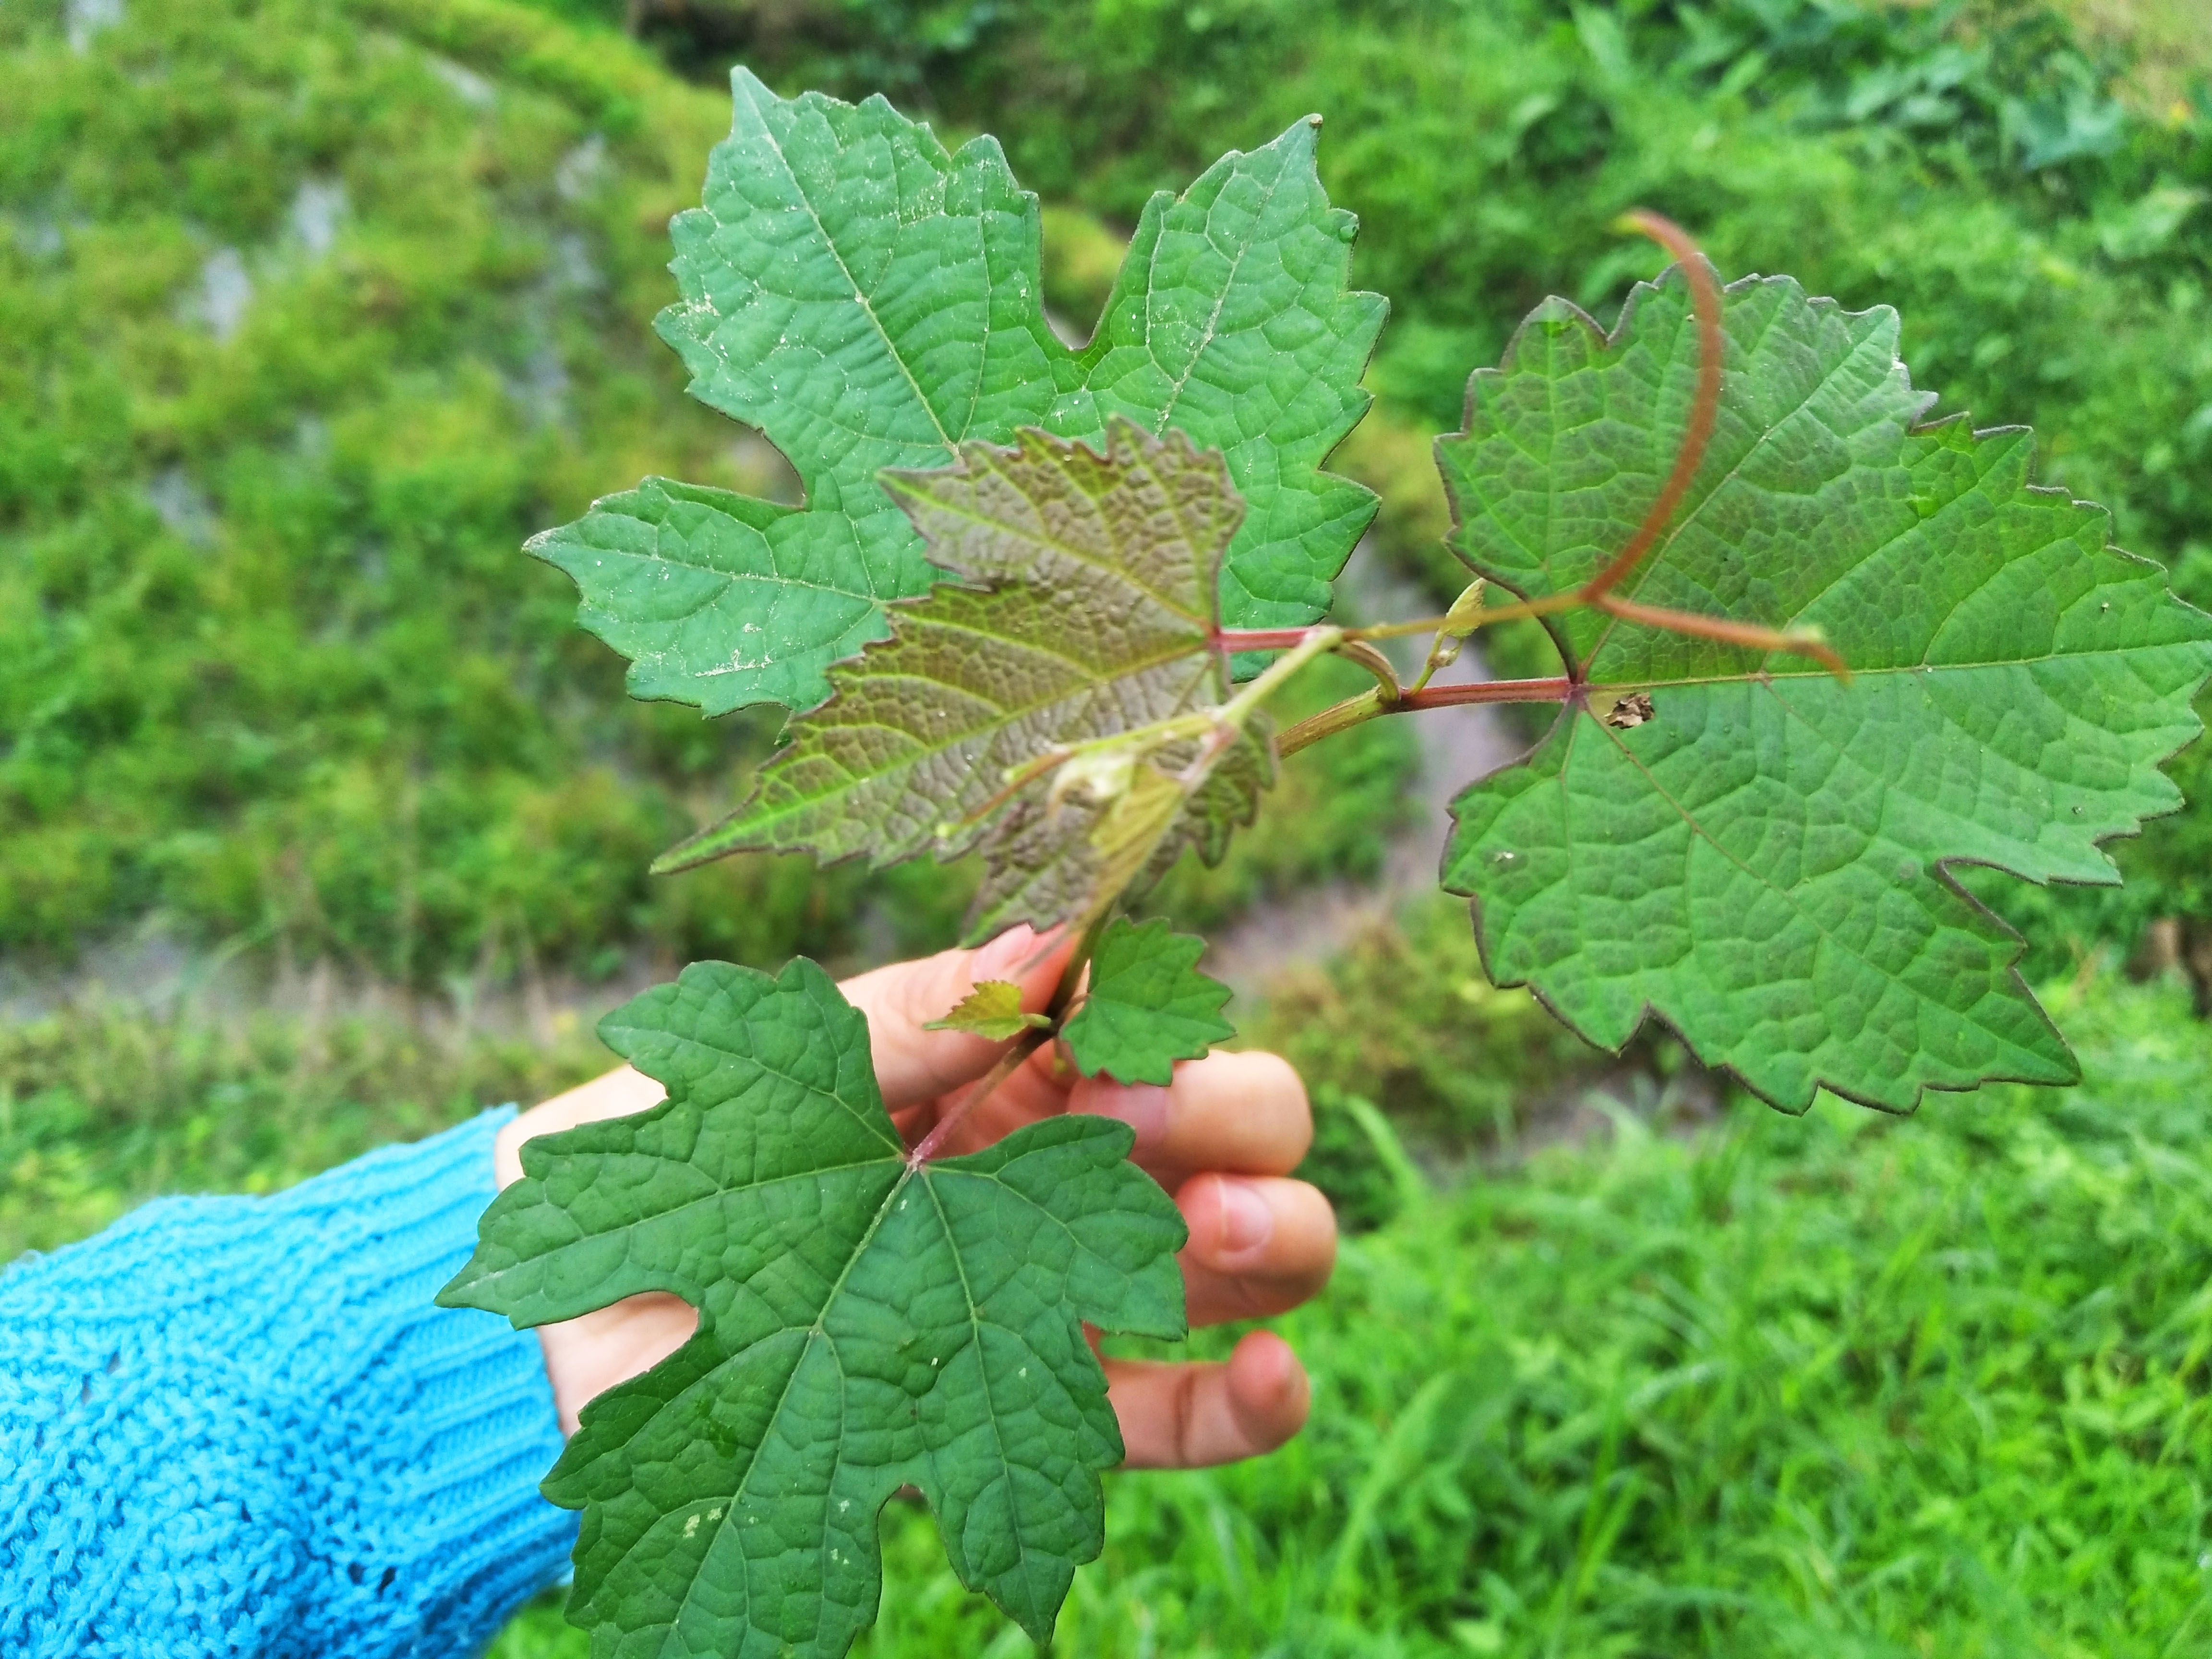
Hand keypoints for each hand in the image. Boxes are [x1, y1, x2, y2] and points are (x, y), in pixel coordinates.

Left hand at [495, 925, 1336, 1467]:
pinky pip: (1168, 1417)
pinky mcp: (1026, 1417)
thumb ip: (921, 1011)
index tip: (1125, 1050)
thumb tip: (1061, 932)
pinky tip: (1276, 1372)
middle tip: (1168, 1139)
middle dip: (1238, 1126)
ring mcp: (1044, 1296)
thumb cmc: (645, 1159)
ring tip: (1225, 1236)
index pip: (1145, 1034)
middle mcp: (1040, 1178)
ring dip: (1267, 1241)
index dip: (1167, 1031)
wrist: (543, 1336)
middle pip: (1217, 1141)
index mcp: (996, 1075)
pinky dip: (1245, 1401)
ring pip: (1223, 1267)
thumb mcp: (775, 1062)